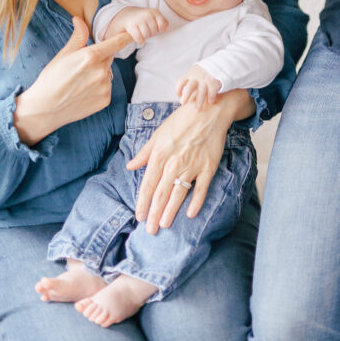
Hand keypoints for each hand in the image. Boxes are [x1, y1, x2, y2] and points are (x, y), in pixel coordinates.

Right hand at [14, 17, 130, 144]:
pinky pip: (107, 87)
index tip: (134, 33)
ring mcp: (104, 87)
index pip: (116, 43)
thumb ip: (78, 36)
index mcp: (90, 56)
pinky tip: (83, 92)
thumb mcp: (63, 54)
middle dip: (99, 58)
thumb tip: (79, 19)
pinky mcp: (106, 100)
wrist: (46, 108)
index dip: (126, 37)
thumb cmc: (52, 78)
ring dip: (99, 74)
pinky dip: (99, 88)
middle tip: (81, 67)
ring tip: (80, 81)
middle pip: (109, 58)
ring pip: (107, 73)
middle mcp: (101, 71)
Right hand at [107, 6, 167, 44]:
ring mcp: (139, 19)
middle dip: (152, 34)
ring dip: (145, 37)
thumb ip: (163, 21)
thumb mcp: (154, 16)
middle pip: (154, 31)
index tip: (156, 30)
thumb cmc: (144, 18)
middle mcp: (147, 14)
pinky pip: (139, 37)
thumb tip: (166, 29)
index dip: (160, 30)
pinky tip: (140, 40)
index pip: (162, 25)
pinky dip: (140, 40)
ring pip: (146, 34)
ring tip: (144, 35)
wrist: (127, 15)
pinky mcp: (131, 26)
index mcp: (154, 12)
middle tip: (148, 33)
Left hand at [126, 88, 254, 232]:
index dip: (142, 202)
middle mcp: (174, 162)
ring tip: (164, 224)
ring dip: (170, 211)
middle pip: (161, 193)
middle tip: (150, 230)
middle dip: (154, 213)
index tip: (138, 216)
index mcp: (160, 154)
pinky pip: (201, 188)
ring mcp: (192, 166)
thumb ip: (145, 152)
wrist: (208, 110)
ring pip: (178, 194)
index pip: (148, 184)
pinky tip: (190, 214)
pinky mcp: (208, 167)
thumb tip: (131, 166)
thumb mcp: (158, 133)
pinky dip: (196, 202)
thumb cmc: (182, 120)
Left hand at [176, 64, 222, 108]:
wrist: (219, 65)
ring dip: (199, 102)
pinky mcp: (214, 83)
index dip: (178, 90)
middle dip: (186, 96)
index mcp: (190, 74)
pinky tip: (210, 102)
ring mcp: (206, 80)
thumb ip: (190, 80)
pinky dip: (211, 98)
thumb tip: (182, 95)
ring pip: (201, 93)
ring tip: (198, 110)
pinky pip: (212, 93)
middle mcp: (197, 77)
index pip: (181, 82)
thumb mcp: (195, 72)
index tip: (179, 96)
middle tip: (183, 103)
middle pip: (189, 87)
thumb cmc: (204, 72)